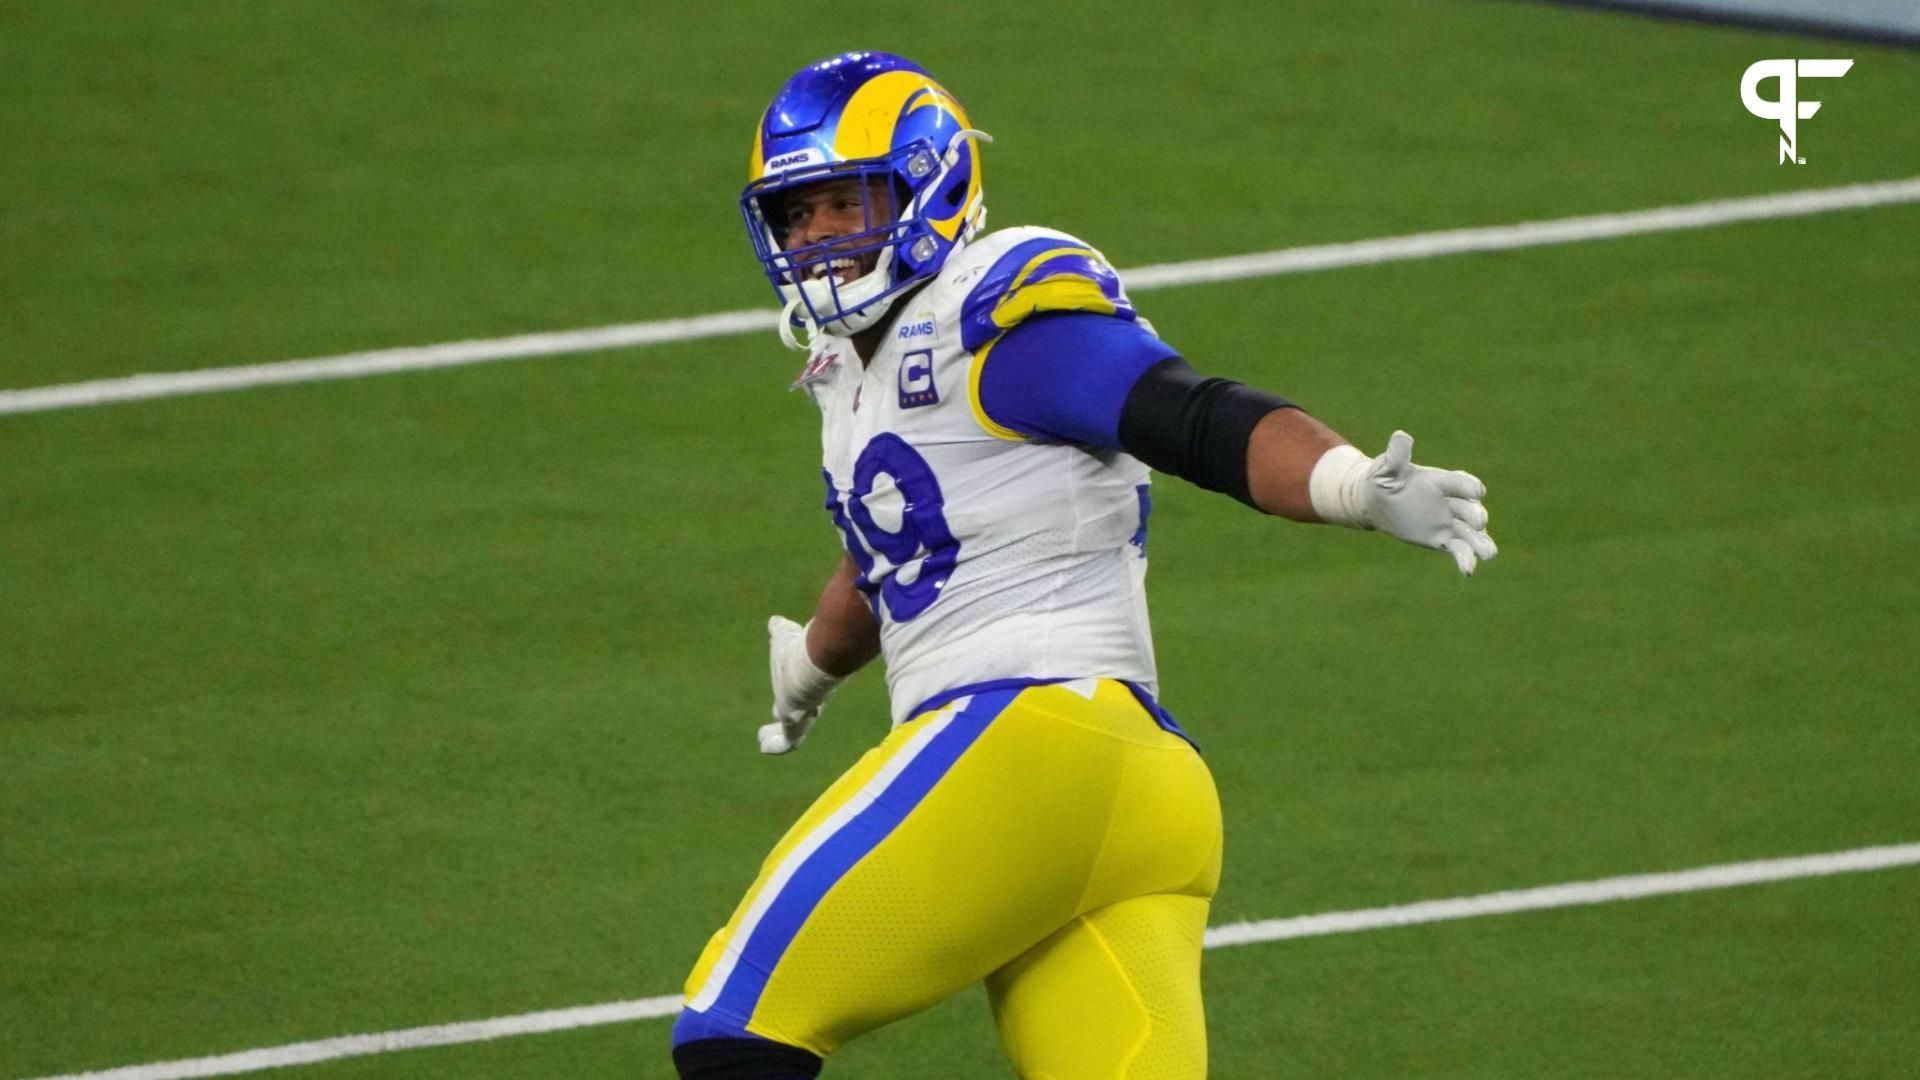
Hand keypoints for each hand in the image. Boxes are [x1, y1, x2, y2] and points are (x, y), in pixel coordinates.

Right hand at [758, 616, 842, 753]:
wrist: (815, 659)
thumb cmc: (802, 647)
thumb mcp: (785, 635)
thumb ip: (780, 629)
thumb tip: (775, 621)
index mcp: (808, 680)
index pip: (802, 689)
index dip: (795, 692)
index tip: (788, 694)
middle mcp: (810, 698)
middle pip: (803, 711)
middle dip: (790, 715)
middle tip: (778, 718)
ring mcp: (804, 712)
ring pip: (795, 729)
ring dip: (779, 736)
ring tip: (764, 741)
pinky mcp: (795, 722)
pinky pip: (787, 740)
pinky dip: (777, 745)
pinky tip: (765, 747)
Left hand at [1311, 431, 1497, 575]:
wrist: (1378, 502)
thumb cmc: (1383, 480)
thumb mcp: (1387, 468)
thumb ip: (1396, 456)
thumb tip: (1401, 436)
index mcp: (1440, 481)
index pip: (1458, 482)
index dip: (1467, 485)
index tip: (1477, 490)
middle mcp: (1450, 501)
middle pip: (1469, 507)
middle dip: (1476, 514)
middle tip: (1479, 522)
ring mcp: (1449, 522)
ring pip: (1471, 533)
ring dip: (1481, 542)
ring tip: (1490, 554)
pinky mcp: (1443, 539)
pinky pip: (1458, 549)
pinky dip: (1465, 559)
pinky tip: (1468, 571)